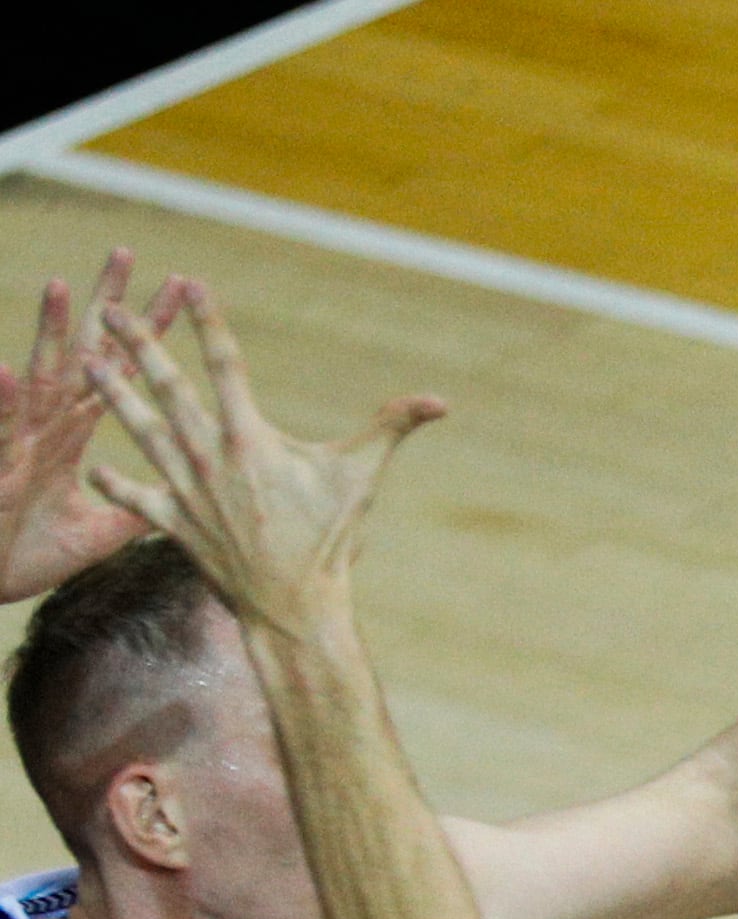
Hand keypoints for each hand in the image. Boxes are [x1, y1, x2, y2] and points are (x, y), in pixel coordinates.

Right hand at [2, 252, 183, 600]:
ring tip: (63, 288)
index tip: (178, 291)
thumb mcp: (98, 531)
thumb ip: (138, 508)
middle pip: (82, 355)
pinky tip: (5, 372)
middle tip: (127, 255)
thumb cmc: (28, 550)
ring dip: (48, 335)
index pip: (119, 373)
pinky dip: (1, 402)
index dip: (147, 335)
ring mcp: (18, 440)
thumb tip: (182, 500)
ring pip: (37, 378)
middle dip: (103, 308)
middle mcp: (46, 425)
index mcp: (73, 434)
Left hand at [81, 286, 442, 633]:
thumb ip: (392, 429)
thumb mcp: (361, 479)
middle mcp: (208, 456)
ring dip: (112, 393)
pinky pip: (135, 496)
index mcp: (250, 438)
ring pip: (139, 430)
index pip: (225, 365)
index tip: (191, 285)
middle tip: (114, 311)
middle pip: (166, 388)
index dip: (208, 322)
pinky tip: (95, 466)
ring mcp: (185, 489)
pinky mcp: (173, 522)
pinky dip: (114, 482)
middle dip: (139, 345)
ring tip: (90, 362)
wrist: (292, 606)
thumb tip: (440, 401)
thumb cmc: (330, 541)